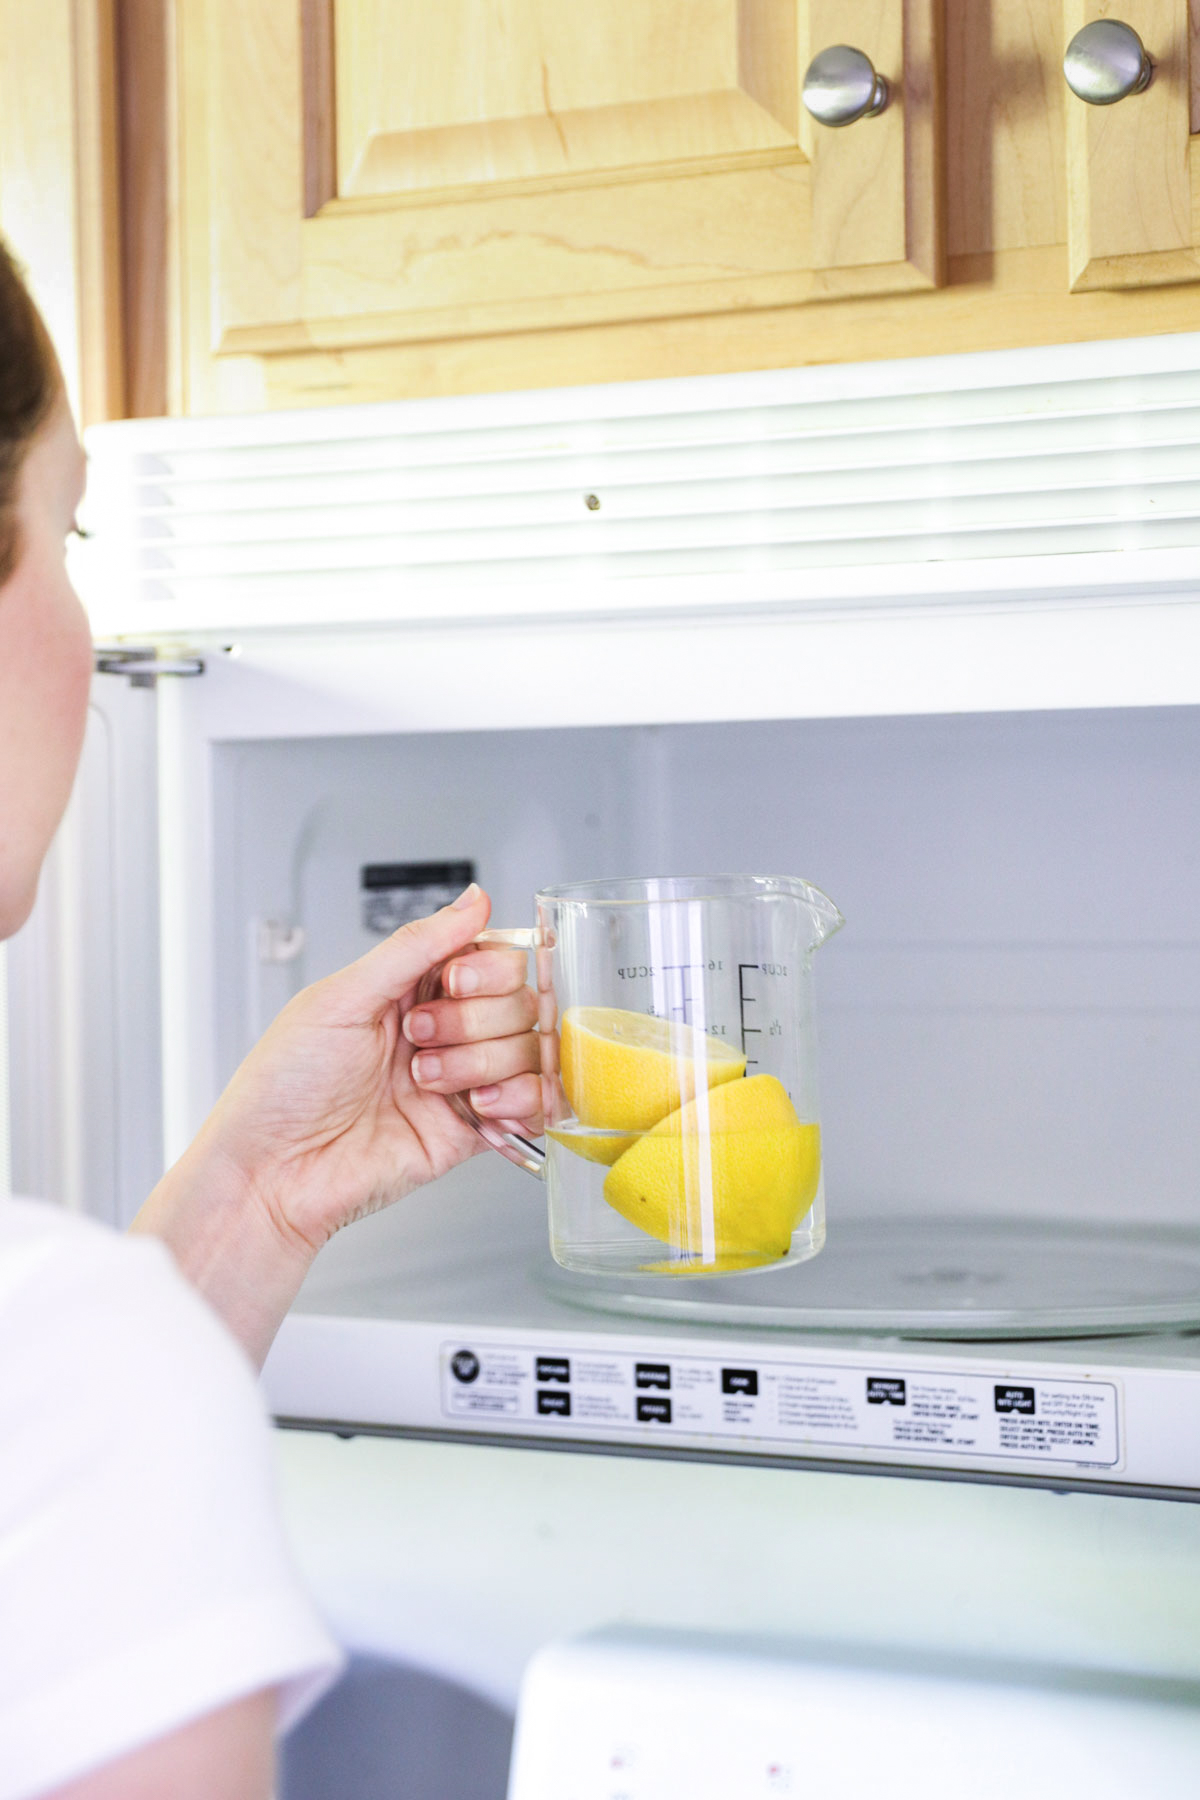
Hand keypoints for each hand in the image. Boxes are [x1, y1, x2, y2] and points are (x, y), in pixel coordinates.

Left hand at [134, 884, 541, 1362]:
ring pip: (528, 1052)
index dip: (485, 969)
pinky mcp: (470, 1132)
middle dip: (473, 1022)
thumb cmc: (283, 1087)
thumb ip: (415, 946)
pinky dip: (520, 1105)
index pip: (492, 958)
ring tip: (427, 1085)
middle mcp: (442, 1031)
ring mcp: (460, 1082)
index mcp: (411, 989)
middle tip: (419, 1041)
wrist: (271, 1174)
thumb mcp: (341, 998)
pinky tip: (478, 1108)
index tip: (452, 984)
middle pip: (518, 1003)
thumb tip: (472, 900)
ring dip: (482, 1065)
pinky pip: (532, 1110)